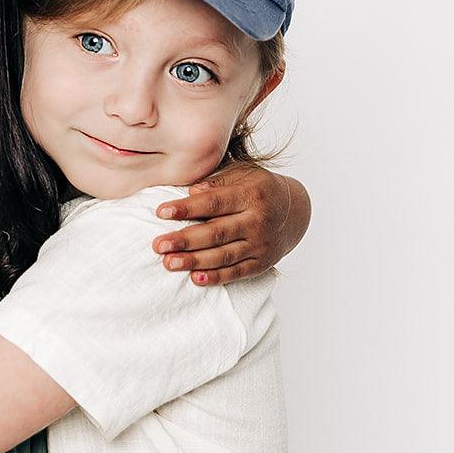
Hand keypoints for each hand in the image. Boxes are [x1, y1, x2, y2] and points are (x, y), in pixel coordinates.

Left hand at [151, 161, 311, 285]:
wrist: (296, 211)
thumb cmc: (258, 188)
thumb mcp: (243, 174)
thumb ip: (217, 181)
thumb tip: (191, 191)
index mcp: (251, 195)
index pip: (214, 202)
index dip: (187, 208)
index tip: (161, 212)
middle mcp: (257, 221)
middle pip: (216, 232)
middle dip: (185, 239)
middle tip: (158, 244)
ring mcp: (260, 245)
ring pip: (224, 256)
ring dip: (194, 261)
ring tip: (168, 263)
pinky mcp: (261, 264)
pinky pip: (236, 273)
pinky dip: (216, 277)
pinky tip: (194, 279)